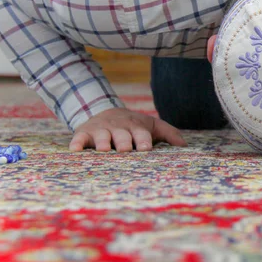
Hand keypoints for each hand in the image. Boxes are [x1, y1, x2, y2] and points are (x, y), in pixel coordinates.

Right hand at [69, 108, 186, 151]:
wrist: (107, 112)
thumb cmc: (134, 126)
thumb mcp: (153, 126)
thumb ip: (170, 134)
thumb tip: (185, 147)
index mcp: (136, 128)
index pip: (142, 134)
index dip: (143, 140)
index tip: (146, 148)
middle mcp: (119, 128)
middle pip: (122, 136)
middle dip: (124, 142)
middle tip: (125, 149)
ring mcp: (101, 130)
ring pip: (102, 137)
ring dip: (103, 143)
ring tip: (104, 150)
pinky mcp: (84, 133)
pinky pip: (79, 138)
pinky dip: (77, 143)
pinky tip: (75, 150)